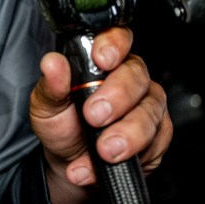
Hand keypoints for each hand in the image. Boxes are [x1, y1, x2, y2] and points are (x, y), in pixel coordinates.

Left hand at [30, 26, 171, 203]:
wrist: (71, 164)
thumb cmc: (62, 126)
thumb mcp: (46, 105)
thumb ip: (51, 85)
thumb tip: (52, 63)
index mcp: (102, 62)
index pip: (117, 38)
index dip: (114, 44)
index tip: (102, 60)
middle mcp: (129, 78)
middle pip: (136, 75)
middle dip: (116, 97)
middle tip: (94, 116)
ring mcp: (147, 106)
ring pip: (149, 112)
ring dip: (125, 134)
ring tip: (102, 150)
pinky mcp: (158, 135)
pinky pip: (154, 142)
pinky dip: (128, 156)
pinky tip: (102, 164)